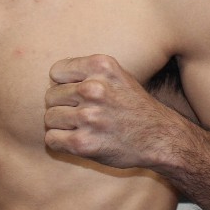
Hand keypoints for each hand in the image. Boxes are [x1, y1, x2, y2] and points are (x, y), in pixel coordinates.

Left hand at [44, 55, 178, 168]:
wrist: (160, 137)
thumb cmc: (134, 105)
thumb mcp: (117, 75)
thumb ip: (87, 72)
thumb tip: (51, 79)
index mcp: (102, 66)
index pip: (56, 71)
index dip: (65, 84)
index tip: (79, 94)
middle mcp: (94, 88)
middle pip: (50, 95)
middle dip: (62, 105)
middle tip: (83, 113)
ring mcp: (88, 116)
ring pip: (49, 118)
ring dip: (62, 125)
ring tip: (82, 127)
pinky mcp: (83, 143)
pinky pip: (52, 139)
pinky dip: (61, 142)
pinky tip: (79, 140)